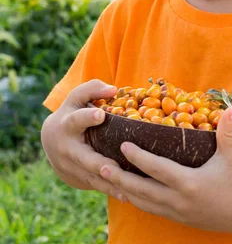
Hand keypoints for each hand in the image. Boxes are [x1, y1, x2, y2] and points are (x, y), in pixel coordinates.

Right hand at [41, 79, 126, 201]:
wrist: (51, 140)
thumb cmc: (72, 112)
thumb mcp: (77, 97)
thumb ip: (93, 89)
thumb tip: (113, 89)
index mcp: (68, 124)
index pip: (76, 119)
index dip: (87, 117)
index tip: (100, 115)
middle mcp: (68, 148)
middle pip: (84, 157)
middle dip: (98, 163)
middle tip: (113, 168)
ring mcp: (72, 167)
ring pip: (92, 176)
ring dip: (109, 183)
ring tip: (127, 189)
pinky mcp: (79, 179)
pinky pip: (96, 186)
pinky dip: (111, 191)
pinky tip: (128, 196)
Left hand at [99, 107, 231, 235]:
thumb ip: (229, 131)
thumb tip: (231, 107)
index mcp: (190, 184)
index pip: (157, 170)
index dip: (138, 158)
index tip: (121, 145)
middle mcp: (179, 201)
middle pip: (141, 191)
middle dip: (119, 178)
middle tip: (99, 165)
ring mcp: (178, 212)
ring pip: (143, 203)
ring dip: (124, 191)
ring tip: (106, 178)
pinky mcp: (180, 218)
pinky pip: (152, 209)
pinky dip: (137, 200)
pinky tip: (128, 192)